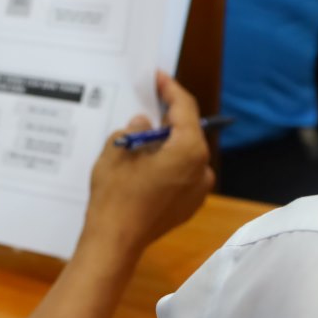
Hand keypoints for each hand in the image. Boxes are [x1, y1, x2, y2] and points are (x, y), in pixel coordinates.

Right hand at [79, 72, 213, 262]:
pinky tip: (145, 163)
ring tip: (141, 136)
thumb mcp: (116, 150)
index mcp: (188, 150)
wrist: (115, 240)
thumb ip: (134, 130)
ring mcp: (199, 189)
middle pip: (188, 131)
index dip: (170, 89)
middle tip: (147, 103)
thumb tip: (144, 124)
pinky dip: (167, 163)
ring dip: (167, 142)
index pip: (185, 109)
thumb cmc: (115, 193)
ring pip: (185, 154)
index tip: (158, 77)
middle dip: (168, 117)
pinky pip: (182, 173)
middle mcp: (202, 167)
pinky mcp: (190, 205)